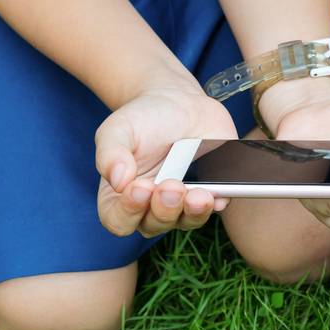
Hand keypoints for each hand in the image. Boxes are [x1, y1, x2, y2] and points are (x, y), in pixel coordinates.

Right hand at [94, 84, 238, 237]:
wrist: (178, 103)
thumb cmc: (141, 121)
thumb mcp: (117, 129)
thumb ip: (109, 154)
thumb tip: (118, 181)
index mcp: (121, 197)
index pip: (120, 221)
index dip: (128, 212)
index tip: (139, 188)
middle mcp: (151, 207)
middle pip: (155, 225)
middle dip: (164, 209)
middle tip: (171, 185)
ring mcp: (183, 203)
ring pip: (188, 221)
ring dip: (193, 212)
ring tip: (199, 193)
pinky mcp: (211, 192)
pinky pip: (218, 204)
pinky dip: (219, 199)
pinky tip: (219, 189)